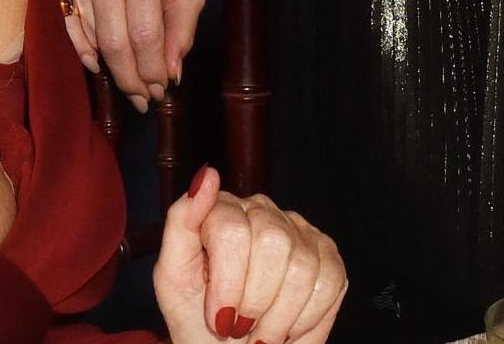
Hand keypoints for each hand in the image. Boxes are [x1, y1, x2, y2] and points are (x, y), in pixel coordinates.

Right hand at [45, 0, 202, 111]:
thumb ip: (183, 30)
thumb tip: (170, 73)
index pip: (146, 32)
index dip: (153, 69)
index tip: (159, 90)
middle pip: (114, 42)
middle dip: (130, 79)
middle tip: (142, 99)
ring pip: (90, 39)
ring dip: (110, 67)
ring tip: (127, 80)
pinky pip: (63, 28)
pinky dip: (81, 51)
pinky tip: (97, 61)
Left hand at [154, 167, 346, 343]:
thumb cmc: (198, 318)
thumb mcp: (173, 276)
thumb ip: (181, 221)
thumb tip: (208, 175)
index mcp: (223, 208)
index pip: (232, 231)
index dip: (227, 284)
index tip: (218, 317)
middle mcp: (264, 210)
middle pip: (272, 243)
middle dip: (254, 300)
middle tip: (239, 325)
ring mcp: (299, 230)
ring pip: (302, 267)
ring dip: (278, 316)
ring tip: (260, 330)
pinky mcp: (327, 256)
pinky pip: (330, 282)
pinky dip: (305, 318)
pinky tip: (285, 324)